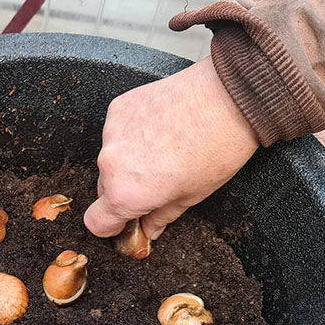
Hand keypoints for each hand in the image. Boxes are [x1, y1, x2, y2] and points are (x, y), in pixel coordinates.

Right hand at [84, 57, 258, 240]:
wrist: (228, 97)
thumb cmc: (217, 148)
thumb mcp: (192, 195)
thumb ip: (161, 216)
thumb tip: (149, 228)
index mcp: (125, 194)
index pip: (96, 222)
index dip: (111, 226)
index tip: (124, 221)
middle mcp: (110, 164)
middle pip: (104, 189)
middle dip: (125, 190)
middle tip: (155, 183)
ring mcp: (111, 134)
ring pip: (111, 158)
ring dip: (128, 161)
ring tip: (162, 151)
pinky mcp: (117, 109)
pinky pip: (116, 131)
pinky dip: (132, 134)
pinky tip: (158, 129)